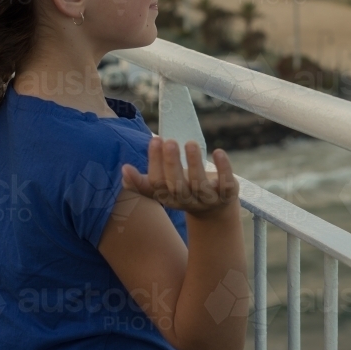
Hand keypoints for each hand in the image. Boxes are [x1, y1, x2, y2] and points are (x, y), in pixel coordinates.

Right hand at [121, 136, 238, 218]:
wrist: (214, 209)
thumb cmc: (183, 190)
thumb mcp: (164, 188)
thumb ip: (144, 182)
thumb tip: (124, 170)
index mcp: (168, 198)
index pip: (157, 184)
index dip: (155, 164)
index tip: (155, 140)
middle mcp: (187, 201)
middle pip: (176, 186)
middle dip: (172, 163)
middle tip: (169, 141)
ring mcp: (208, 199)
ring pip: (199, 184)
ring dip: (194, 163)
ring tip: (190, 143)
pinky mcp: (227, 194)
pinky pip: (226, 184)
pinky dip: (224, 168)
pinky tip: (218, 152)